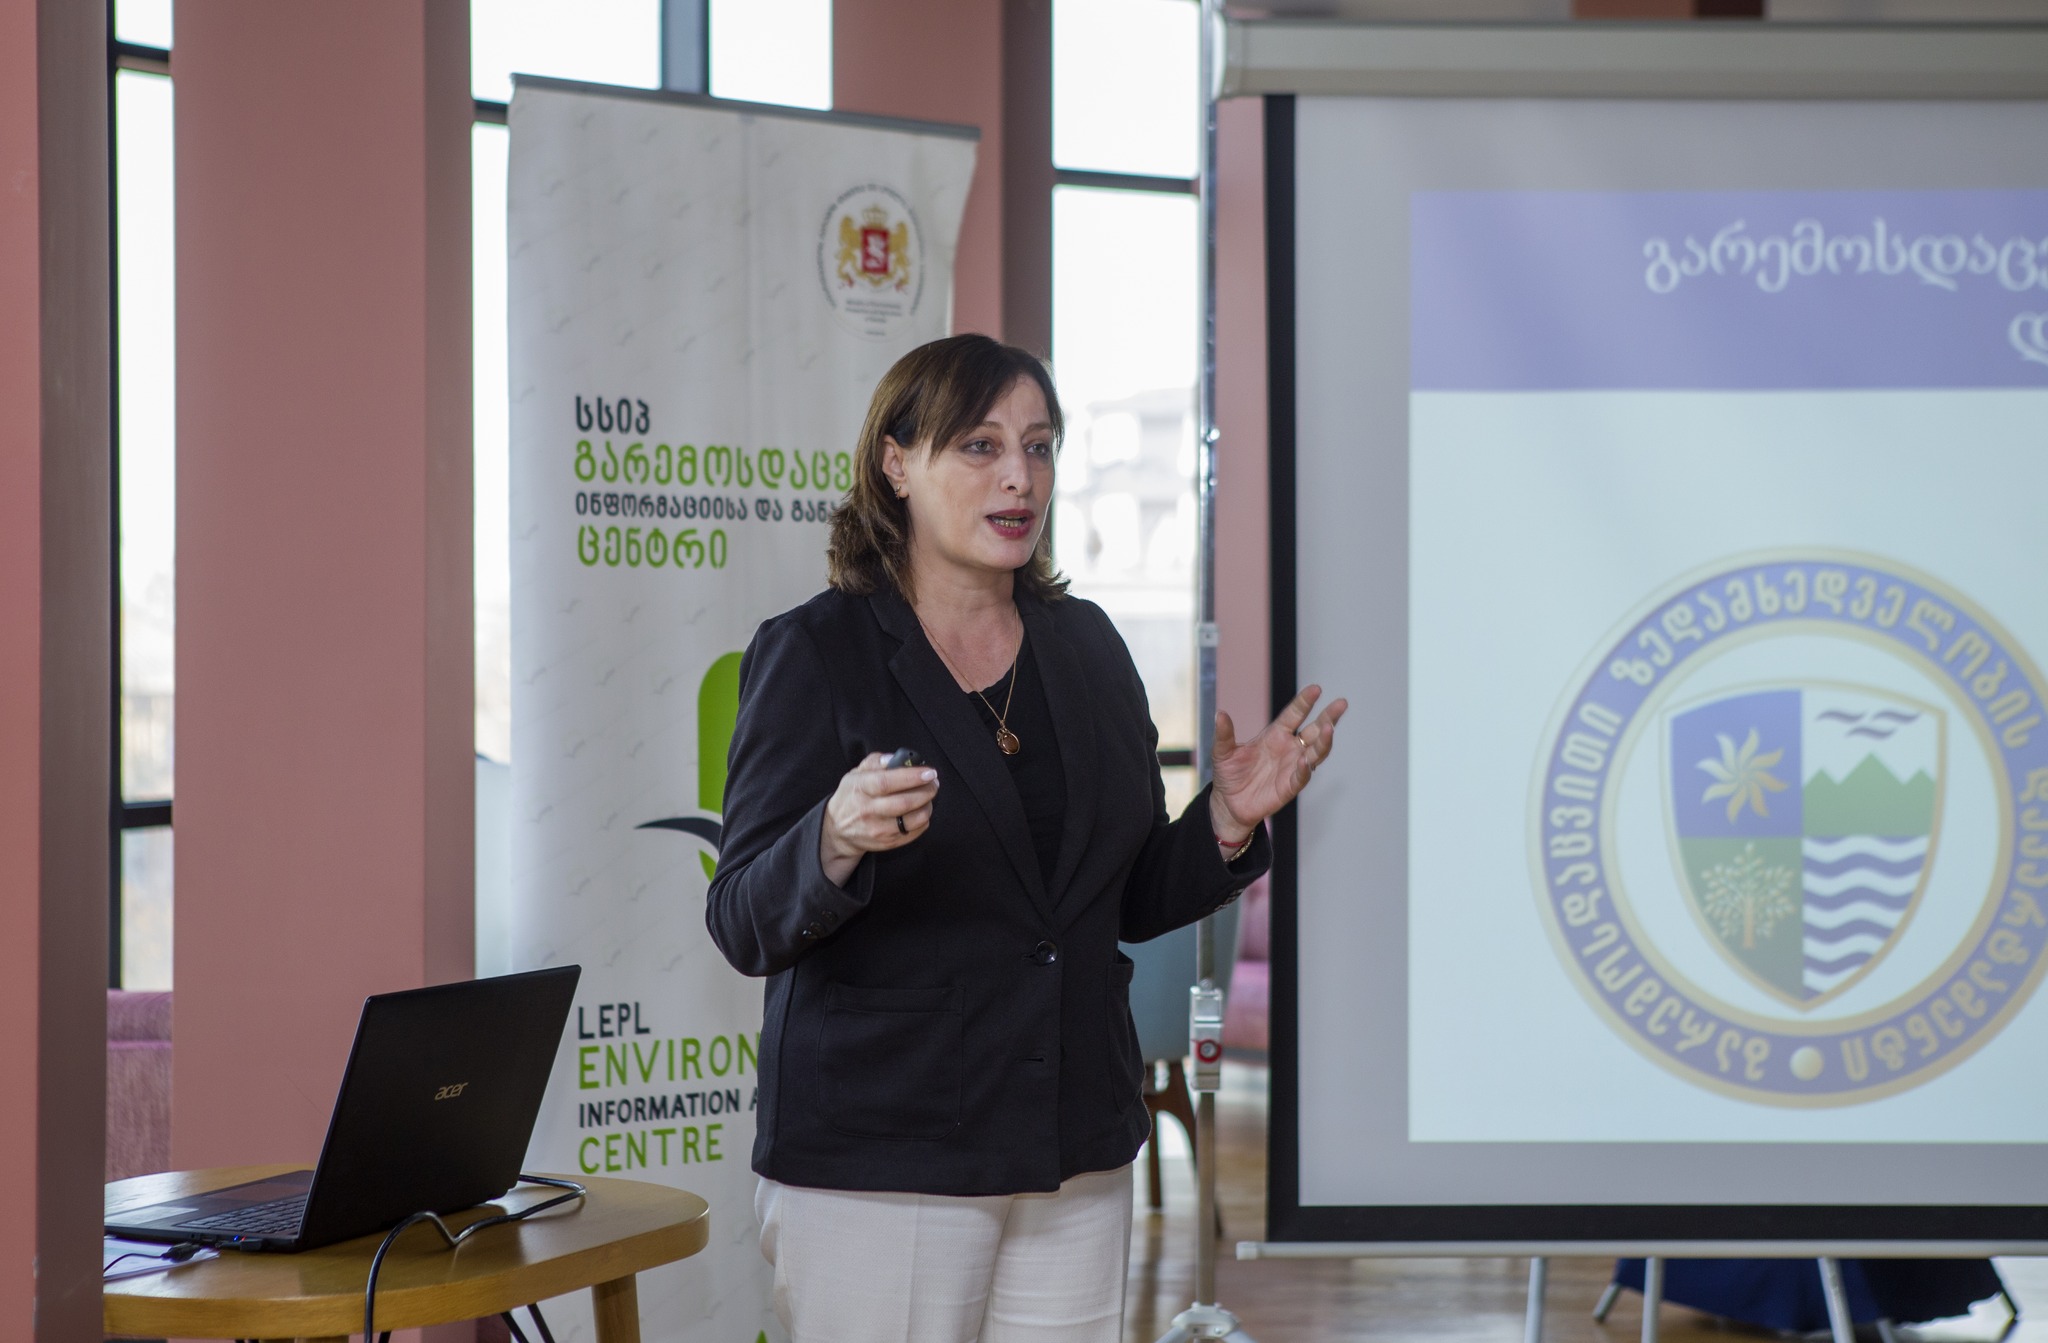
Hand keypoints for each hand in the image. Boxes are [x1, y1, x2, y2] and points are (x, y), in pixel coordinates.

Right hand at [819, 753, 939, 886]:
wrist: (838, 829)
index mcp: (860, 789)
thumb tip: (894, 758)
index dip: (911, 777)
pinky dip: (923, 820)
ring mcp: (878, 830)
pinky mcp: (888, 843)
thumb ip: (875, 762)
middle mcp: (868, 811)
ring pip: (914, 819)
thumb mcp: (855, 774)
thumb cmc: (852, 796)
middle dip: (926, 791)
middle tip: (934, 783)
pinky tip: (920, 810)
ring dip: (928, 805)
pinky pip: (915, 832)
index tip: (929, 772)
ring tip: (927, 796)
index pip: (886, 782)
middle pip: (904, 802)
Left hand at [1209, 685, 1346, 845]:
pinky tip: (1306, 760)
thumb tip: (1220, 714)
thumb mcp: (1222, 752)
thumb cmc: (1230, 774)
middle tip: (1341, 703)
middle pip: (1314, 730)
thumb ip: (1224, 734)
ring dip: (1324, 741)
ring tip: (1329, 728)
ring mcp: (1292, 766)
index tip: (1316, 689)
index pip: (1294, 714)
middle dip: (1328, 717)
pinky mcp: (1290, 786)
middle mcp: (1289, 748)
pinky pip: (1302, 776)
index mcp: (1275, 735)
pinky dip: (1305, 768)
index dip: (1305, 702)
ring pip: (1316, 752)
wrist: (1229, 803)